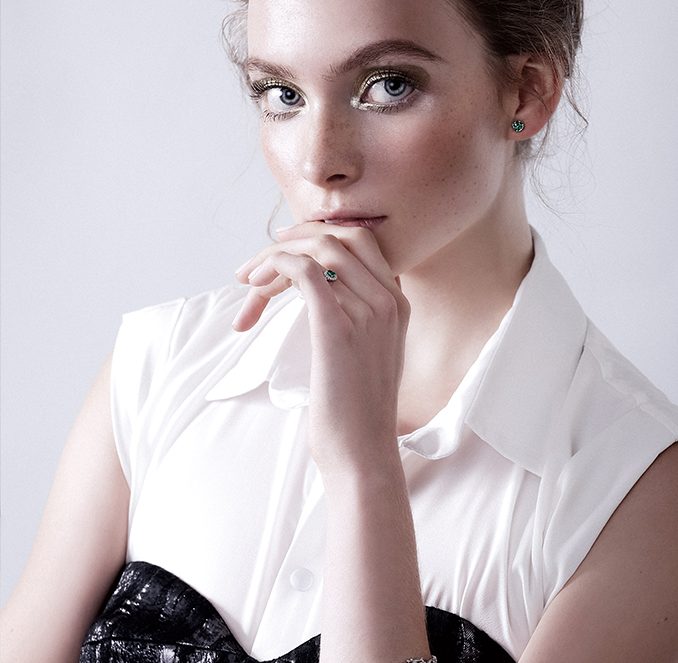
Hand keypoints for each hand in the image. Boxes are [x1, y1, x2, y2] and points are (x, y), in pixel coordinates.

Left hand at [234, 222, 409, 479]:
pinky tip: (255, 286)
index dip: (318, 236)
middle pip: (342, 235)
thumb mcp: (367, 354)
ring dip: (275, 258)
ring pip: (318, 251)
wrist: (362, 454)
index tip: (285, 246)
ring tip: (247, 281)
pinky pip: (304, 272)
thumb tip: (321, 297)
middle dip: (295, 238)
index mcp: (398, 302)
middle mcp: (389, 299)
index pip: (361, 242)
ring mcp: (368, 311)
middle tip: (259, 261)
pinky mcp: (338, 327)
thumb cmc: (356, 411)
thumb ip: (356, 319)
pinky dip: (275, 268)